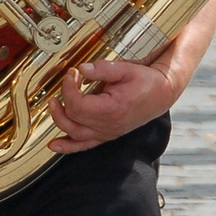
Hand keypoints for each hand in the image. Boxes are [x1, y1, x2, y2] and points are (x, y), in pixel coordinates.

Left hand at [49, 57, 174, 152]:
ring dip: (59, 120)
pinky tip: (55, 146)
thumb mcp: (126, 69)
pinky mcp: (107, 134)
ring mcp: (107, 132)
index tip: (72, 73)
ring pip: (74, 134)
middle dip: (64, 98)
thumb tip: (83, 69)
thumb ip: (102, 69)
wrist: (162, 94)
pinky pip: (84, 146)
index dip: (69, 87)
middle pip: (73, 118)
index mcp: (112, 109)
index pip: (77, 104)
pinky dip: (68, 147)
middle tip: (67, 82)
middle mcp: (108, 125)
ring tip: (53, 105)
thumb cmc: (147, 82)